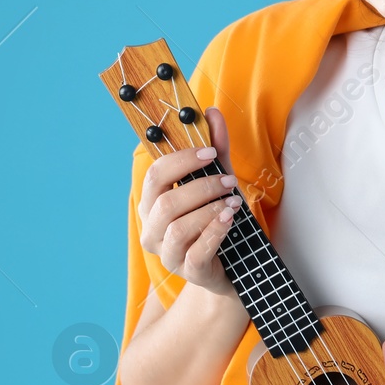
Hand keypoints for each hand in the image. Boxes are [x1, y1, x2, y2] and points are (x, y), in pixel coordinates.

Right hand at [136, 107, 243, 298]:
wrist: (230, 265)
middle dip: (201, 186)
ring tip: (233, 201)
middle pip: (166, 202)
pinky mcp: (188, 272)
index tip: (208, 152)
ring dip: (209, 209)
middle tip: (228, 180)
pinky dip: (215, 231)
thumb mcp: (217, 181)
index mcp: (151, 203)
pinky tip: (230, 218)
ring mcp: (168, 254)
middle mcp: (152, 229)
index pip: (154, 175)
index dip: (181, 161)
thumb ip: (215, 149)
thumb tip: (211, 112)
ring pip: (179, 227)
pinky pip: (196, 251)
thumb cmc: (215, 219)